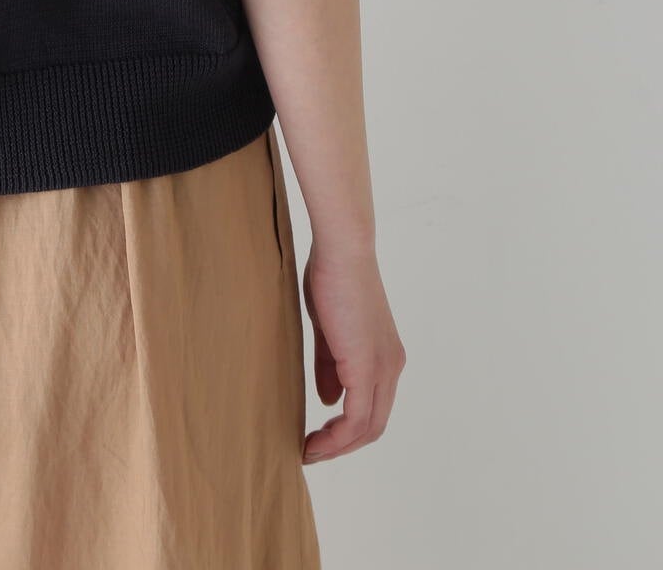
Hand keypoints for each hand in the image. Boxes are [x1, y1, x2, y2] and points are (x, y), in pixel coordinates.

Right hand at [300, 240, 405, 462]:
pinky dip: (337, 435)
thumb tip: (329, 400)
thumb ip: (330, 365)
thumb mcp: (330, 329)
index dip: (347, 430)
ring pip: (368, 428)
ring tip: (309, 450)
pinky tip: (315, 438)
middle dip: (342, 446)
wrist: (343, 250)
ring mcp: (383, 367)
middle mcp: (391, 367)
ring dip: (337, 446)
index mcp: (384, 357)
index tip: (318, 437)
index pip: (372, 408)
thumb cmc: (332, 277)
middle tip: (311, 451)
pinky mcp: (366, 366)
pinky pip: (356, 417)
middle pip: (373, 427)